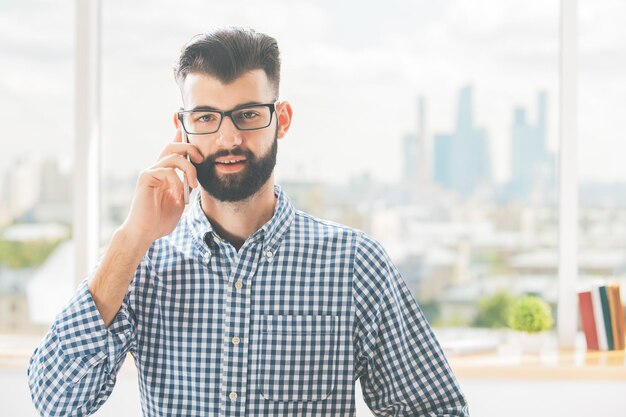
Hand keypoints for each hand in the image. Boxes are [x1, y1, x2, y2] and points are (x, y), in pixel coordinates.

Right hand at [120, 129, 203, 246]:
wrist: (145, 233)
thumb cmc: (161, 220)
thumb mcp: (180, 201)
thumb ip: (186, 187)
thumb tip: (195, 177)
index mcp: (165, 174)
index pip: (173, 151)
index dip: (182, 139)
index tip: (194, 138)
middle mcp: (156, 169)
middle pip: (172, 146)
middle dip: (190, 148)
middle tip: (200, 160)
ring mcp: (150, 172)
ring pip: (173, 156)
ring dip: (189, 169)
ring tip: (193, 185)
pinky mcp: (145, 178)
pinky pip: (167, 171)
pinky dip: (177, 182)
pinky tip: (178, 195)